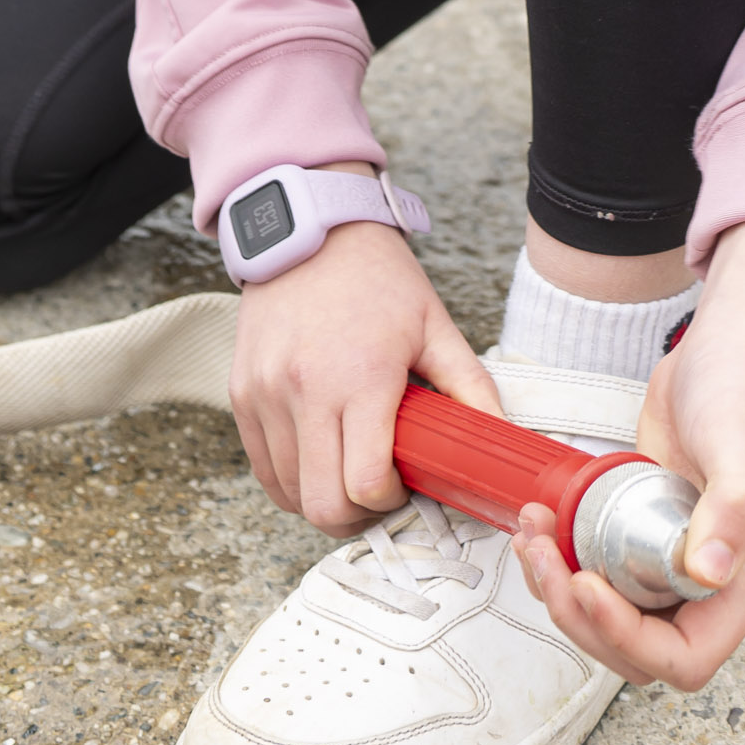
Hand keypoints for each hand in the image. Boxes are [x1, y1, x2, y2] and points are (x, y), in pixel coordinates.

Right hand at [231, 218, 498, 535]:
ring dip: (322, 499)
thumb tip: (503, 436)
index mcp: (359, 377)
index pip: (365, 484)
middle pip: (322, 505)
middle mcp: (304, 391)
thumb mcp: (433, 325)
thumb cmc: (375, 275)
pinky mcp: (241, 393)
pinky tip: (318, 461)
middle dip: (356, 517)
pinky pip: (261, 467)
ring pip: (288, 493)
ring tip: (349, 474)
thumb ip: (471, 387)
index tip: (405, 485)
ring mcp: (265, 394)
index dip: (389, 502)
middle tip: (379, 496)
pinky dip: (290, 480)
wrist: (309, 227)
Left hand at [514, 220, 744, 691]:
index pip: (687, 657)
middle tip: (547, 559)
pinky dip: (562, 563)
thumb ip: (733, 510)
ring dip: (561, 592)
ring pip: (610, 619)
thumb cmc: (743, 391)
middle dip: (581, 617)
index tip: (588, 586)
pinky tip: (541, 525)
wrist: (724, 349)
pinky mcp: (643, 536)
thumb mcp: (739, 446)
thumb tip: (709, 574)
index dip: (629, 639)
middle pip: (638, 650)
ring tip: (533, 537)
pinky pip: (599, 576)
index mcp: (744, 579)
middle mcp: (711, 582)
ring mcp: (673, 560)